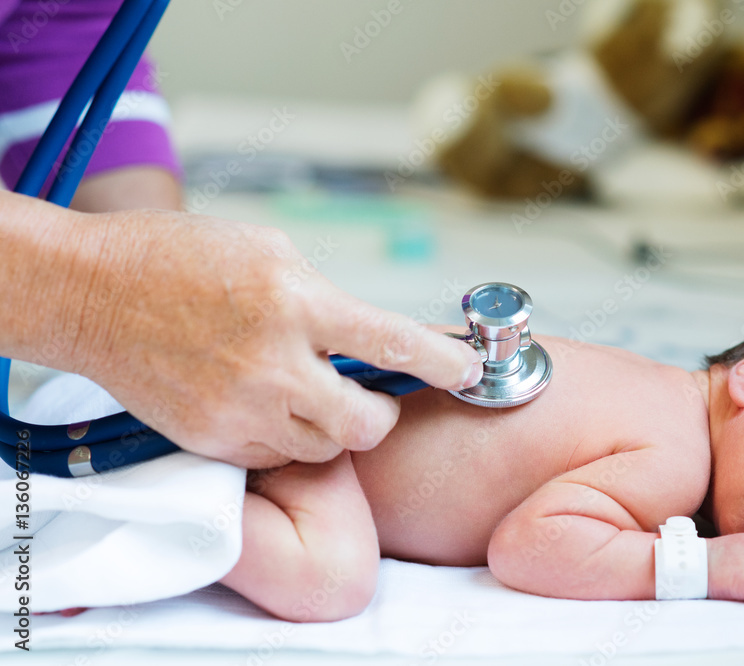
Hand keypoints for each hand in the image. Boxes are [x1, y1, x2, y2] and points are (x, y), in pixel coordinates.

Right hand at [64, 209, 483, 467]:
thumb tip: (364, 336)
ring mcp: (239, 408)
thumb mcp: (270, 252)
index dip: (443, 363)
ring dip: (333, 427)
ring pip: (324, 447)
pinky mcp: (211, 438)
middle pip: (366, 422)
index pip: (391, 342)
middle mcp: (272, 362)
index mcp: (294, 301)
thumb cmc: (180, 258)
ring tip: (307, 393)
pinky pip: (276, 455)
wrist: (92, 294)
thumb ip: (323, 299)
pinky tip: (267, 405)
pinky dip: (286, 437)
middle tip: (373, 396)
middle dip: (382, 413)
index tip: (468, 370)